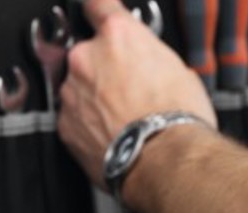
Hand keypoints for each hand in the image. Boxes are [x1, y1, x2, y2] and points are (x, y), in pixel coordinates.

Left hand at [58, 0, 218, 189]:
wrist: (164, 161)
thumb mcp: (182, 72)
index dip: (98, 7)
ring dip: (97, 97)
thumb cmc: (177, 119)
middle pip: (90, 53)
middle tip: (134, 88)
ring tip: (127, 117)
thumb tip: (154, 66)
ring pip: (80, 86)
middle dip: (107, 68)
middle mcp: (88, 58)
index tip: (96, 8)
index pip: (98, 4)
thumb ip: (154, 59)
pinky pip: (75, 116)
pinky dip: (89, 123)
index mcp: (119, 36)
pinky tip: (115, 133)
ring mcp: (72, 91)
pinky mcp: (65, 124)